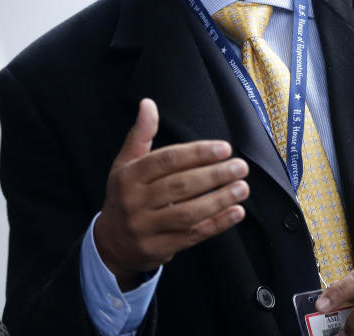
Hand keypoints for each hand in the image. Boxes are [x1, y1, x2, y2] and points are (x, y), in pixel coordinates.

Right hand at [94, 98, 249, 288]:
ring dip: (219, 200)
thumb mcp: (126, 164)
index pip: (166, 161)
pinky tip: (237, 212)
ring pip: (188, 213)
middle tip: (240, 166)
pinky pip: (193, 236)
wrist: (110, 244)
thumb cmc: (125, 195)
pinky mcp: (159, 249)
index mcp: (129, 176)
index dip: (197, 153)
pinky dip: (217, 224)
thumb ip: (141, 134)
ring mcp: (146, 228)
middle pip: (180, 186)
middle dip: (214, 175)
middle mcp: (135, 202)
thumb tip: (148, 103)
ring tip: (243, 188)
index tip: (224, 148)